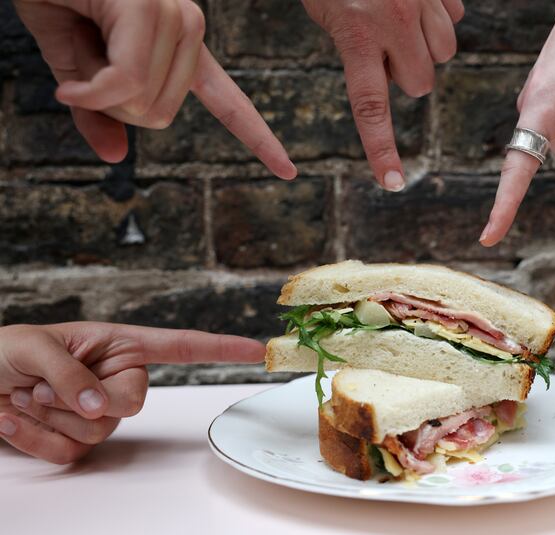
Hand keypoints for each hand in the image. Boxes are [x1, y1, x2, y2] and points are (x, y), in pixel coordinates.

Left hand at [0, 322, 264, 463]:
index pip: (180, 346)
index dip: (219, 348)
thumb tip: (101, 407)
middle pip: (135, 400)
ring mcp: (99, 413)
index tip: (254, 348)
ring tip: (27, 393)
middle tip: (46, 384)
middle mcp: (116, 378)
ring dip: (52, 414)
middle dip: (90, 397)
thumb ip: (73, 374)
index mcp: (117, 345)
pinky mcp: (76, 441)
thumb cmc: (3, 352)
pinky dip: (35, 436)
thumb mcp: (33, 347)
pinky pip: (69, 452)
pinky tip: (16, 416)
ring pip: (99, 430)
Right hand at [12, 0, 295, 177]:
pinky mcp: (147, 8)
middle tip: (86, 66)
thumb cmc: (54, 2)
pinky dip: (91, 92)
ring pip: (143, 103)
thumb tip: (116, 157)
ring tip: (81, 42)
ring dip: (95, 91)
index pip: (231, 102)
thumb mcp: (75, 70)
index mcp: (182, 47)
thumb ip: (99, 113)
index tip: (287, 170)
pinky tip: (70, 84)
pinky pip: (128, 83)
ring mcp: (173, 16)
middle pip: (161, 116)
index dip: (259, 138)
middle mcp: (188, 29)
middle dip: (112, 107)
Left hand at [302, 0, 463, 190]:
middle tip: (382, 43)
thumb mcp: (326, 8)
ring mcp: (422, 2)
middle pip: (420, 83)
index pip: (371, 107)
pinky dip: (441, 16)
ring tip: (399, 19)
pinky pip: (457, 18)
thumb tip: (383, 75)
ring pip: (445, 53)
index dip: (381, 149)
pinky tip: (416, 1)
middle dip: (406, 74)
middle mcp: (394, 20)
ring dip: (426, 46)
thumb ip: (353, 45)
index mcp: (356, 33)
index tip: (392, 183)